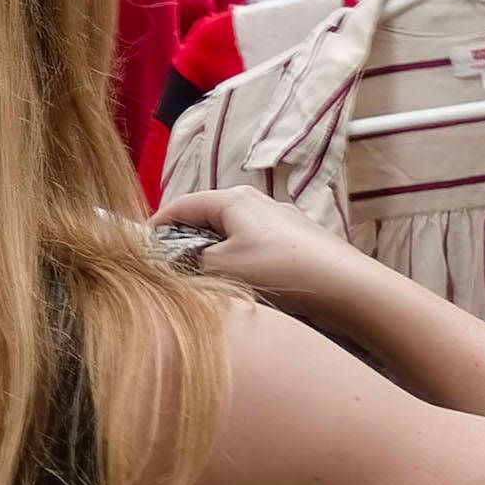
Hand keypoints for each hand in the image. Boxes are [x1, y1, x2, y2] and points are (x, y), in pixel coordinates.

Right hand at [151, 184, 366, 318]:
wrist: (345, 286)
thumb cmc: (280, 270)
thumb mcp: (222, 268)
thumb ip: (190, 261)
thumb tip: (177, 261)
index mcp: (233, 199)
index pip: (181, 205)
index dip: (156, 225)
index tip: (140, 245)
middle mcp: (256, 201)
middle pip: (207, 216)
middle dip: (185, 239)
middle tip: (168, 266)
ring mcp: (280, 219)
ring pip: (232, 233)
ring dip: (213, 252)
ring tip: (203, 278)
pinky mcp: (298, 240)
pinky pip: (254, 246)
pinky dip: (239, 260)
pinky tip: (243, 284)